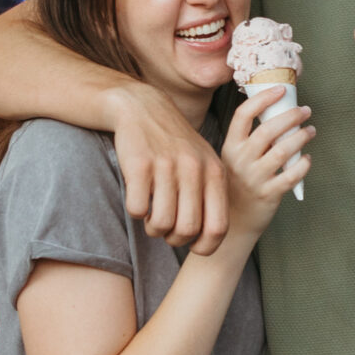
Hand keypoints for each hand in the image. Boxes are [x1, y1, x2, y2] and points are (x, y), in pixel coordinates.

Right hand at [105, 83, 230, 254]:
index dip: (205, 247)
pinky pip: (137, 209)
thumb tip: (208, 240)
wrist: (143, 108)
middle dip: (174, 239)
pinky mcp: (139, 165)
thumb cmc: (174, 144)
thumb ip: (211, 196)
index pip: (218, 227)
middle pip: (187, 230)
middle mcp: (193, 169)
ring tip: (152, 215)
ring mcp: (166, 166)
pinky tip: (139, 198)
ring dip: (153, 228)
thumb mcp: (203, 162)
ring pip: (160, 223)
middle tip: (166, 229)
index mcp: (214, 172)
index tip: (193, 246)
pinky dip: (136, 211)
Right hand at [221, 90, 312, 235]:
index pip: (243, 115)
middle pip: (267, 130)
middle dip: (291, 116)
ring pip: (282, 151)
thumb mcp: (235, 159)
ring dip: (301, 137)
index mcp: (230, 147)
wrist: (234, 221)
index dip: (262, 99)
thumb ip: (250, 141)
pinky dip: (303, 164)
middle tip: (305, 111)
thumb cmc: (239, 184)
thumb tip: (279, 113)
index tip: (280, 89)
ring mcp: (253, 178)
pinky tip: (307, 159)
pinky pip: (291, 175)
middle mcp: (240, 161)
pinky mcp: (268, 194)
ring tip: (311, 131)